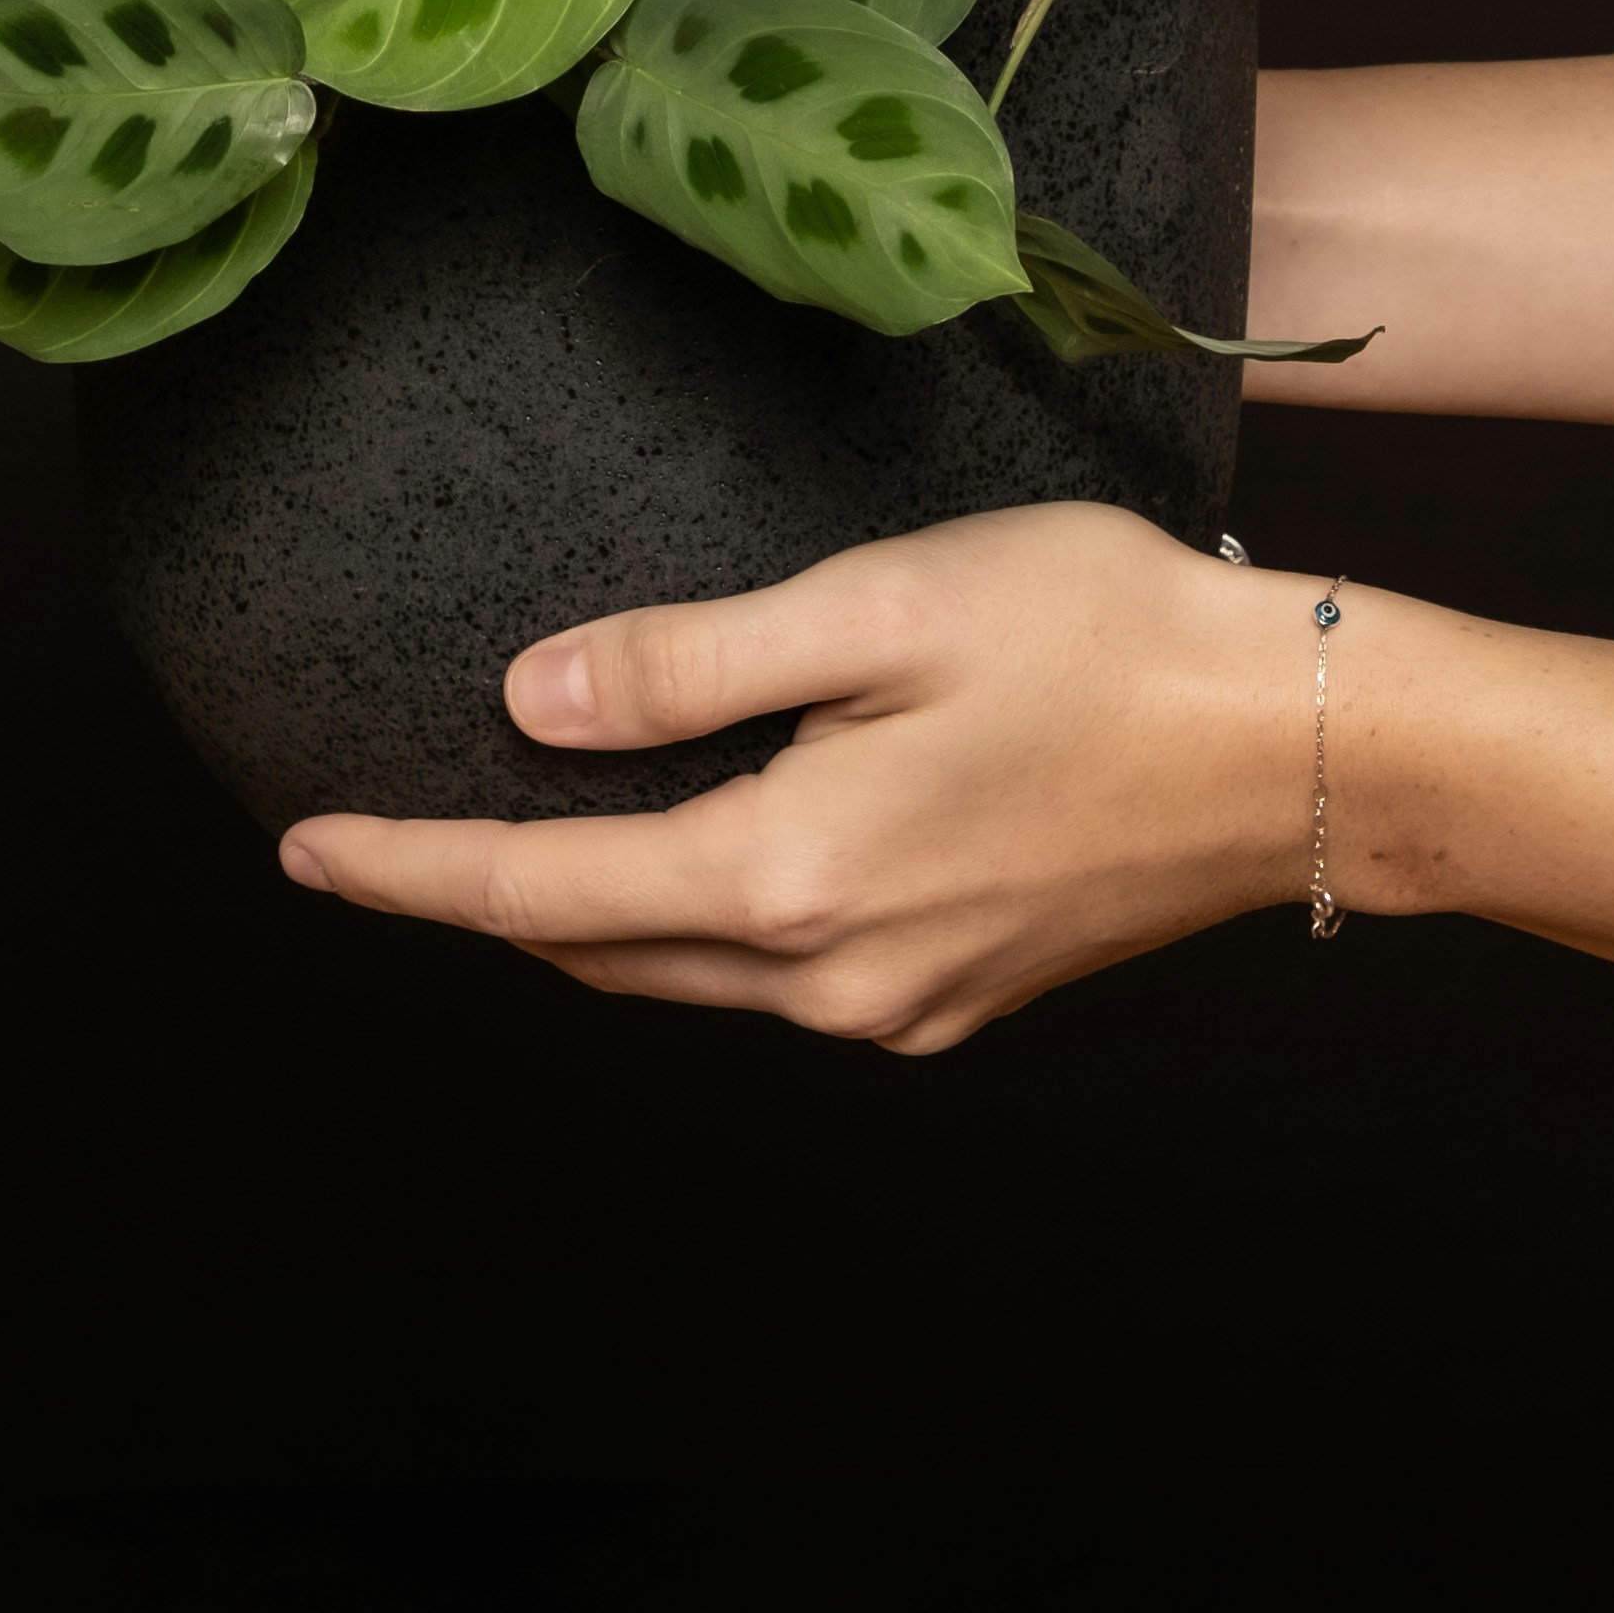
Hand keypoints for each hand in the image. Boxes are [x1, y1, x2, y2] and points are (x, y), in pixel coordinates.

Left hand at [278, 501, 1317, 1052]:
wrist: (1313, 747)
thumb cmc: (1104, 640)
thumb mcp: (876, 608)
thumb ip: (691, 662)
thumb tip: (529, 702)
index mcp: (787, 880)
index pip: (535, 888)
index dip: (407, 868)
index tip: (300, 847)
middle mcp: (830, 979)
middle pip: (598, 948)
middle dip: (478, 899)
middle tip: (373, 842)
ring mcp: (903, 1005)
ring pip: (686, 974)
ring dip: (585, 915)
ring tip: (502, 841)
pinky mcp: (963, 997)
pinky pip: (778, 978)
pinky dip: (695, 925)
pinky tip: (687, 857)